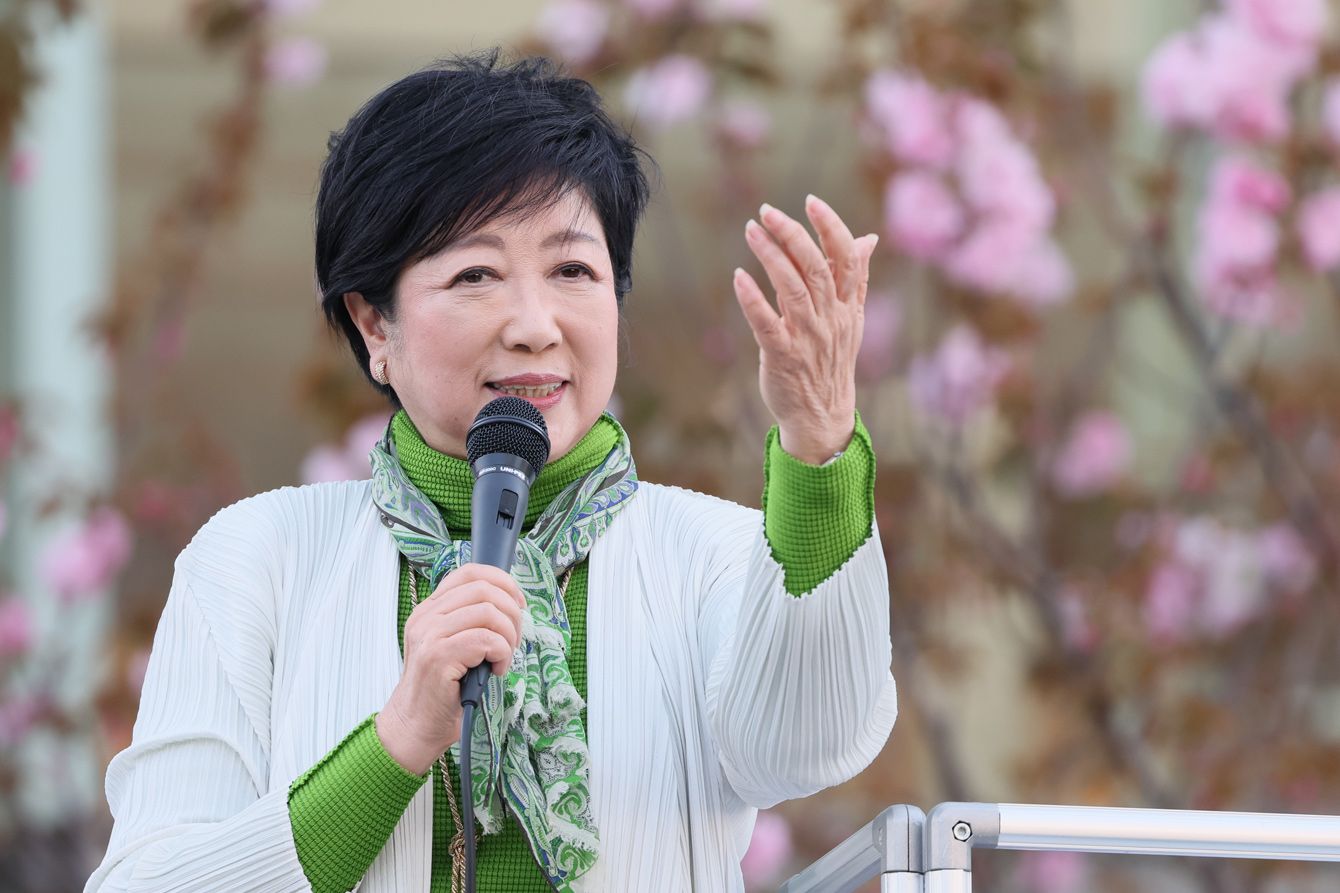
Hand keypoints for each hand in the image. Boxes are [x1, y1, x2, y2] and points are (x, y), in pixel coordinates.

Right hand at [376, 563, 523, 774]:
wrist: (414, 726)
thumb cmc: (443, 690)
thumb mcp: (454, 646)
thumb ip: (470, 622)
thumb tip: (512, 604)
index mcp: (430, 609)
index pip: (470, 572)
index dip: (502, 581)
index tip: (518, 604)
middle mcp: (426, 616)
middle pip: (484, 589)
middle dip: (512, 613)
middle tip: (513, 641)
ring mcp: (430, 635)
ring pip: (488, 612)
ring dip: (508, 636)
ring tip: (503, 658)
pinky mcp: (438, 656)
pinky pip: (487, 640)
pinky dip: (502, 654)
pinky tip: (495, 671)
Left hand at [733, 195, 876, 463]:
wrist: (822, 414)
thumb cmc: (831, 359)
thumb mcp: (851, 318)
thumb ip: (856, 277)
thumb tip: (868, 238)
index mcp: (847, 305)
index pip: (846, 257)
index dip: (831, 227)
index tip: (811, 202)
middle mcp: (830, 318)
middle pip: (816, 267)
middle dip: (793, 234)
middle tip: (767, 211)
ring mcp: (807, 337)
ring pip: (791, 288)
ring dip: (770, 256)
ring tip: (751, 230)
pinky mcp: (783, 356)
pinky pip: (767, 324)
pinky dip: (752, 299)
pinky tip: (739, 277)